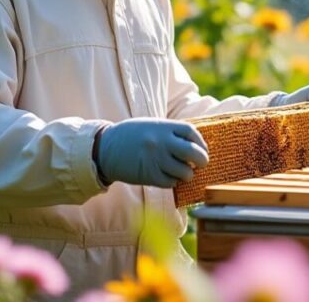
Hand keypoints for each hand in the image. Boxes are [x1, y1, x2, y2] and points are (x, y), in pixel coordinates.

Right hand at [94, 118, 208, 187]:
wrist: (105, 148)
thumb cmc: (132, 135)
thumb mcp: (152, 125)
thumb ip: (171, 132)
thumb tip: (195, 144)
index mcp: (163, 127)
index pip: (191, 133)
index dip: (201, 142)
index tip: (202, 148)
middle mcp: (161, 142)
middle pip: (193, 153)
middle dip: (202, 160)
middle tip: (202, 163)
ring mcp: (155, 159)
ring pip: (184, 172)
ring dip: (187, 174)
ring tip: (183, 171)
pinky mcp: (149, 175)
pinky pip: (170, 182)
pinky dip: (173, 181)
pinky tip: (169, 177)